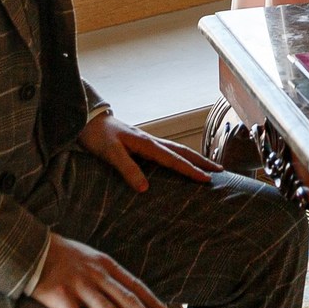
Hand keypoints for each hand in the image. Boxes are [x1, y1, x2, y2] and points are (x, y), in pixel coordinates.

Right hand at [30, 234, 168, 307]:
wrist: (28, 244)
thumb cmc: (57, 255)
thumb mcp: (86, 257)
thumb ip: (101, 273)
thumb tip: (118, 291)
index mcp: (105, 265)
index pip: (135, 285)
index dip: (152, 302)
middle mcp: (97, 274)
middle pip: (127, 299)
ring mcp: (79, 284)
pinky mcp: (60, 295)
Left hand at [78, 110, 217, 193]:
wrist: (88, 120)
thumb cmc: (98, 136)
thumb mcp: (110, 153)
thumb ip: (127, 169)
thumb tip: (145, 188)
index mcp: (146, 144)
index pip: (174, 159)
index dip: (191, 170)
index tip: (207, 179)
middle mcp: (151, 141)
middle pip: (182, 152)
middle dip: (201, 162)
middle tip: (220, 171)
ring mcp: (148, 142)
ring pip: (177, 150)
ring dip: (194, 159)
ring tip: (208, 167)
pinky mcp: (143, 144)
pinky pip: (168, 152)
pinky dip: (180, 158)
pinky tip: (181, 163)